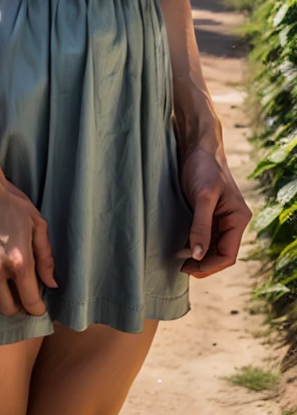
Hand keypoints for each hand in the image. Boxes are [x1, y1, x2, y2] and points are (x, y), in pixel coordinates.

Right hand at [0, 167, 57, 316]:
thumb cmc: (9, 202)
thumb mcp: (37, 223)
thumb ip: (46, 257)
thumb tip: (51, 283)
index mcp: (19, 260)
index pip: (30, 301)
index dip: (38, 308)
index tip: (39, 306)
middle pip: (10, 308)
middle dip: (21, 308)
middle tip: (25, 298)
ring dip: (1, 306)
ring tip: (8, 297)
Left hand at [177, 145, 252, 277]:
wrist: (196, 146)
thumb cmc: (204, 167)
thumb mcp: (203, 197)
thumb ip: (202, 226)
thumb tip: (198, 255)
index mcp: (238, 219)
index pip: (228, 255)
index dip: (209, 266)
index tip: (188, 268)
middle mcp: (231, 221)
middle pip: (220, 254)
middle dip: (202, 263)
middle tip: (179, 266)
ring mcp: (219, 218)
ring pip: (211, 247)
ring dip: (197, 256)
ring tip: (177, 259)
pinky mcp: (207, 214)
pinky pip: (203, 236)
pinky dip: (192, 244)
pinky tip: (179, 246)